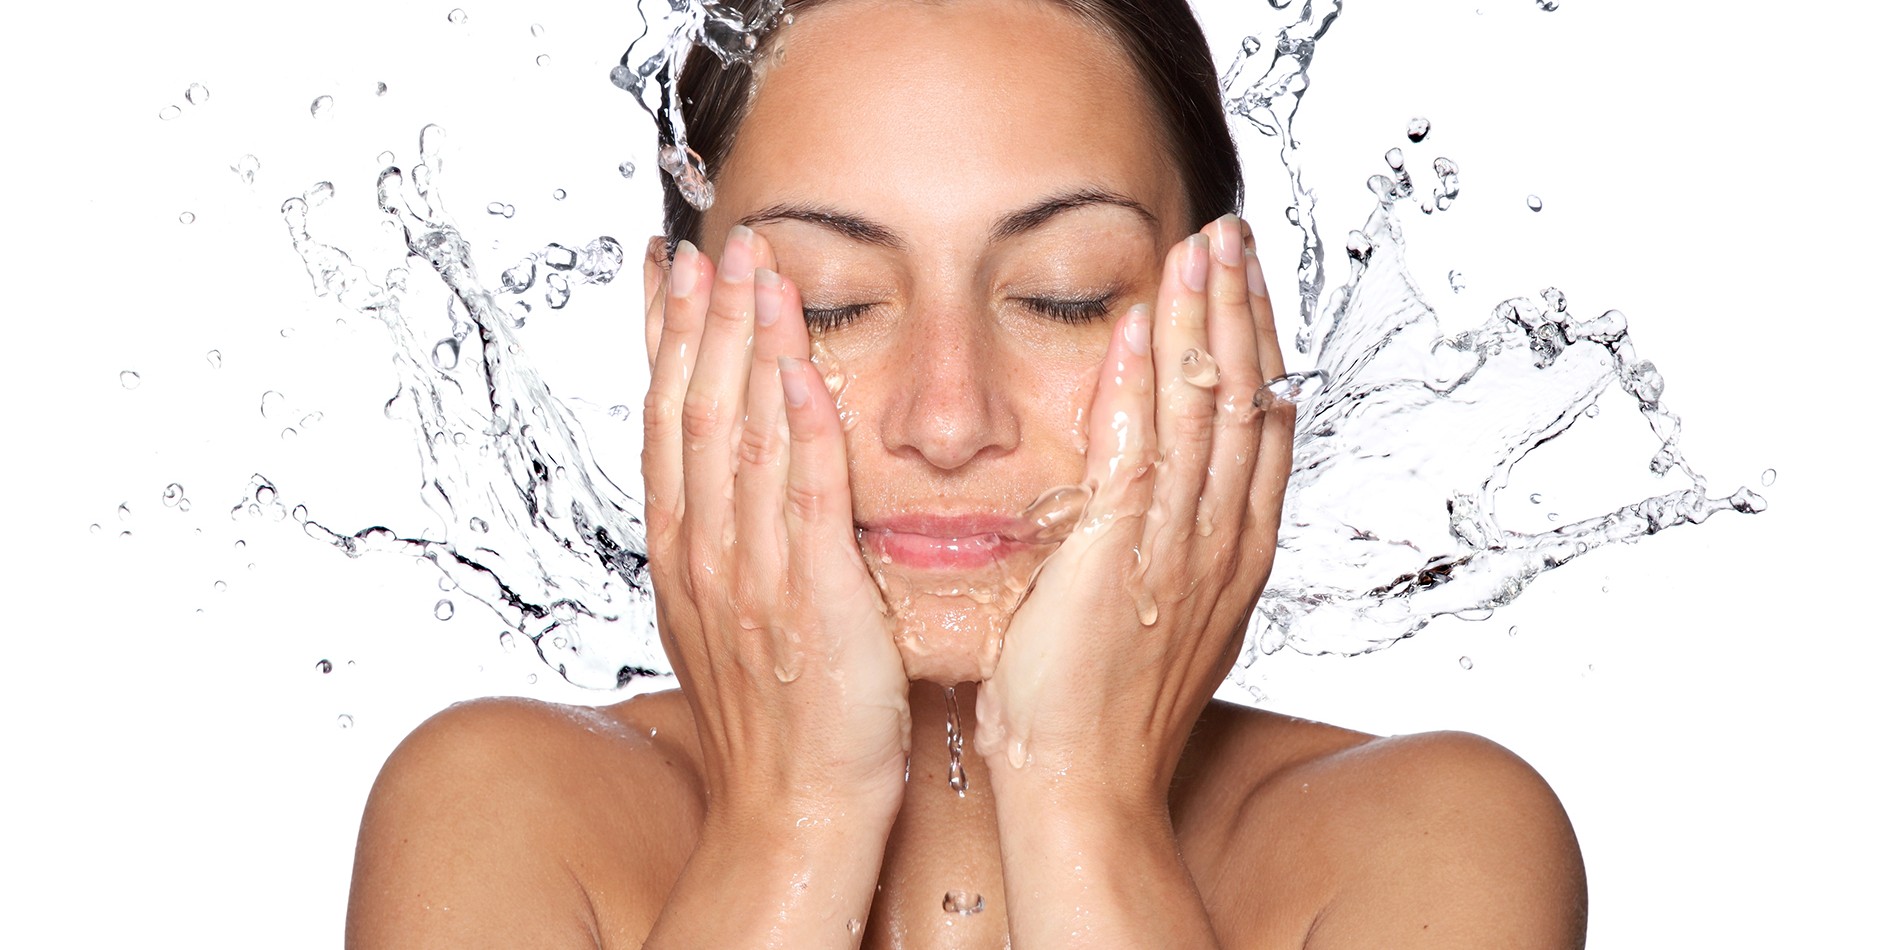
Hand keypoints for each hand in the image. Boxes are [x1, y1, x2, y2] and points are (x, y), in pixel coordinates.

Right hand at [641, 226, 911, 821]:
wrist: (794, 808)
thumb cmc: (777, 720)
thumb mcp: (729, 617)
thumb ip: (727, 541)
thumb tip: (729, 480)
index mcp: (683, 553)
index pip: (666, 423)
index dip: (665, 341)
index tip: (667, 274)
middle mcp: (704, 554)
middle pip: (695, 413)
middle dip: (704, 321)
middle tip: (717, 246)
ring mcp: (752, 573)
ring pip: (743, 438)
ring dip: (750, 348)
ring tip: (758, 272)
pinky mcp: (813, 597)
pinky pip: (807, 497)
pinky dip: (804, 429)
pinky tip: (806, 369)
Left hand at [973, 214, 1291, 804]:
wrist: (1085, 787)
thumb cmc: (1101, 711)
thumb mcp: (1158, 616)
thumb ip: (1171, 547)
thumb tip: (1167, 499)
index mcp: (1233, 554)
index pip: (1260, 426)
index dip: (1257, 345)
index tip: (1245, 283)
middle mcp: (1222, 543)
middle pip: (1248, 402)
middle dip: (1241, 310)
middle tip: (1231, 235)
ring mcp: (1179, 551)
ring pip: (1207, 413)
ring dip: (1204, 322)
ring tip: (1200, 249)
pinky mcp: (1121, 560)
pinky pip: (1139, 453)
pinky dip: (1145, 384)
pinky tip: (1143, 324)